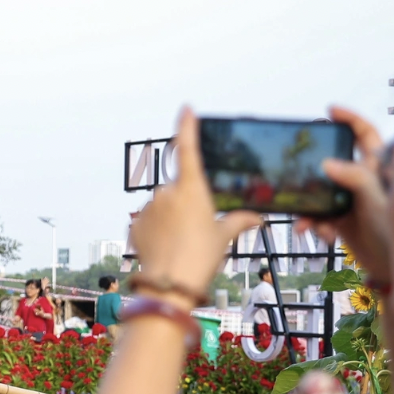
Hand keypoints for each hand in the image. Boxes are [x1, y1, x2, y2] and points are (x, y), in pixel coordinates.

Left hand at [129, 109, 261, 304]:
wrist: (169, 284)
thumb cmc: (200, 258)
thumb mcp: (224, 237)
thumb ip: (240, 221)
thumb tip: (258, 217)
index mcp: (191, 189)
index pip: (189, 149)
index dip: (187, 127)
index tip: (186, 109)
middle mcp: (167, 192)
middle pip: (180, 191)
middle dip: (188, 206)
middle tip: (197, 233)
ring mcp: (149, 207)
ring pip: (164, 207)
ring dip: (172, 219)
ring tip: (181, 245)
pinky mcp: (136, 223)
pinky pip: (150, 222)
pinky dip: (158, 231)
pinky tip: (167, 249)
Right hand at [297, 104, 393, 284]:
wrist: (393, 268)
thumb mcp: (376, 200)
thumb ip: (355, 178)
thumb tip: (327, 163)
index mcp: (379, 168)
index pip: (366, 134)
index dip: (350, 119)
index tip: (330, 111)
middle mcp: (364, 180)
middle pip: (335, 162)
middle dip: (315, 169)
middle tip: (299, 166)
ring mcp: (351, 199)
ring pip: (322, 191)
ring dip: (311, 206)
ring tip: (306, 221)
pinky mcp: (341, 219)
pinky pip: (320, 214)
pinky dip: (315, 223)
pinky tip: (319, 234)